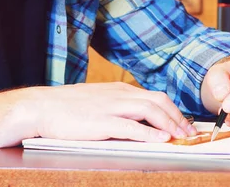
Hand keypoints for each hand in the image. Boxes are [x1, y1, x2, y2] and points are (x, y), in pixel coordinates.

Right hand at [0, 82, 196, 145]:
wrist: (40, 107)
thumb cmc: (67, 107)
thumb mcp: (99, 100)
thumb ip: (119, 106)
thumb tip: (137, 120)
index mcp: (120, 90)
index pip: (155, 97)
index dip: (173, 111)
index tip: (184, 124)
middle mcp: (120, 94)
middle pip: (159, 101)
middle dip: (177, 117)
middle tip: (189, 133)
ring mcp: (112, 107)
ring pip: (150, 110)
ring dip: (169, 124)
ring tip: (181, 137)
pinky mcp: (101, 121)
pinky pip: (131, 127)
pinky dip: (149, 133)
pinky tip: (160, 139)